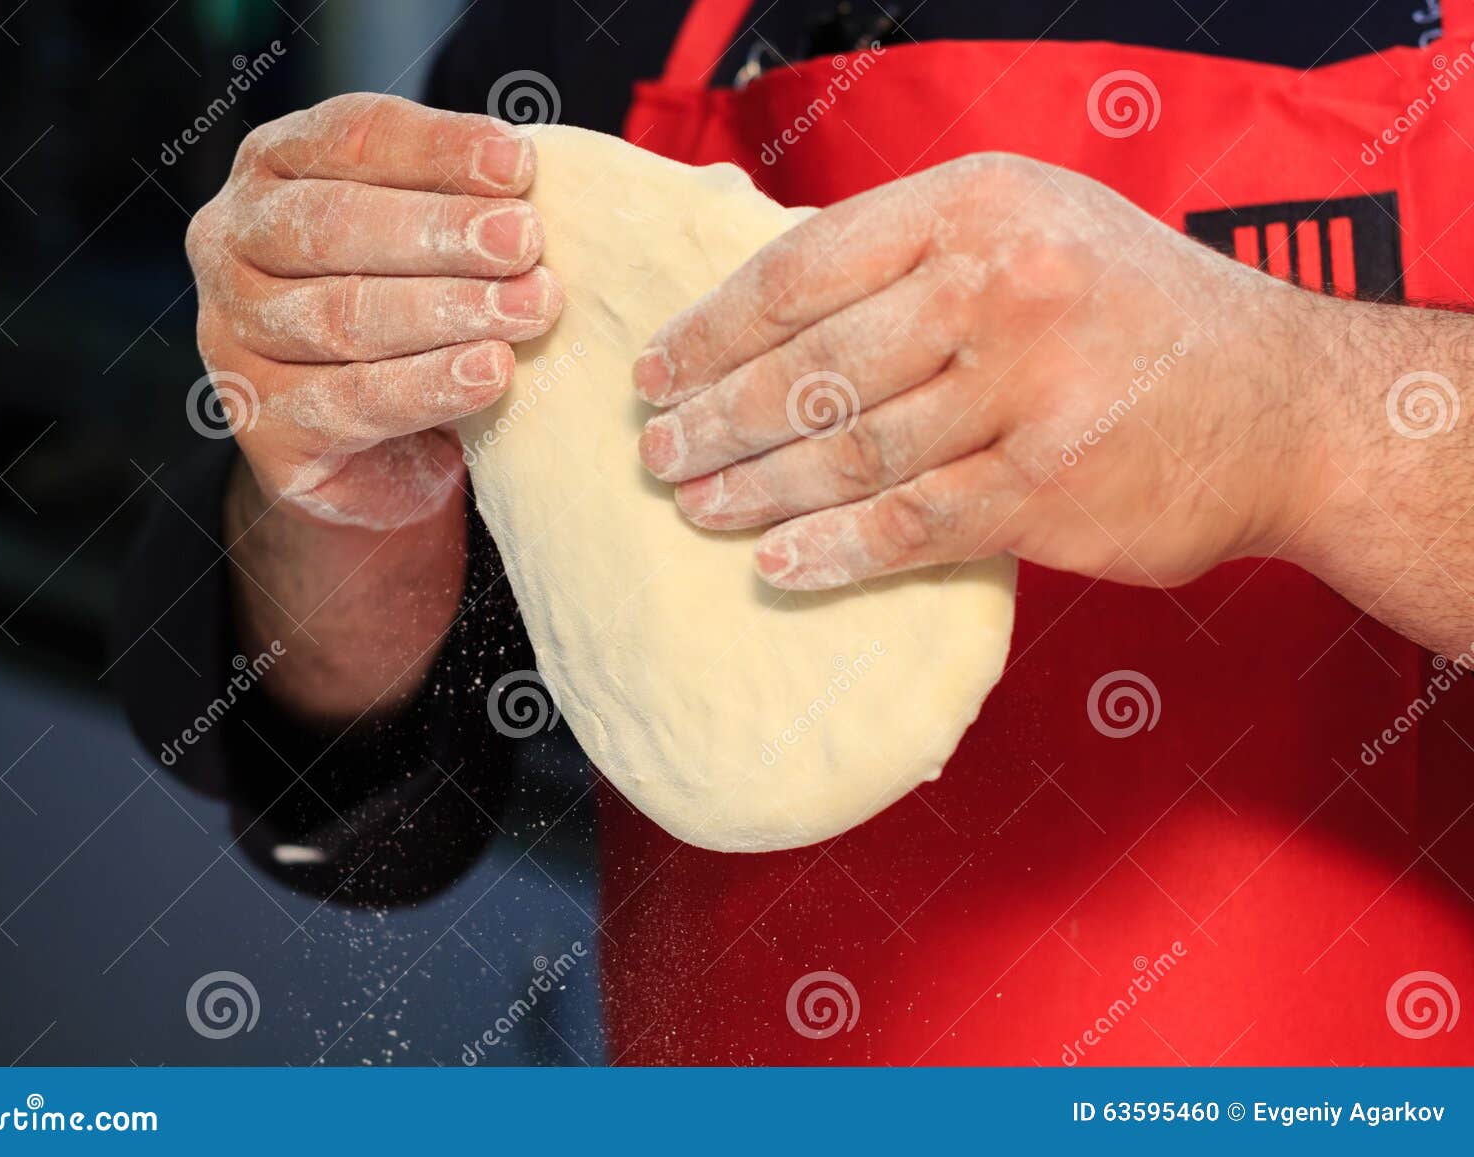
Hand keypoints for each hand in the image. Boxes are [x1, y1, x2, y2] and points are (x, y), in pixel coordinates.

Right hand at [186, 93, 560, 529]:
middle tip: (525, 240)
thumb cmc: (414, 326)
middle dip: (440, 230)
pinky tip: (490, 372)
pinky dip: (427, 385)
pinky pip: (349, 401)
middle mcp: (233, 242)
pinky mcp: (260, 423)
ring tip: (527, 308)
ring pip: (341, 315)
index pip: (349, 138)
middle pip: (334, 224)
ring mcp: (232, 335)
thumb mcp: (430, 246)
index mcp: (273, 169)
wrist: (380, 460)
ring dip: (446, 310)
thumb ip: (459, 204)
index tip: (519, 165)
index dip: (436, 149)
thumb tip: (525, 180)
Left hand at [634, 153, 1328, 590]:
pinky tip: (778, 563)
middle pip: (813, 366)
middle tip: (656, 453)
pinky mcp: (1050, 488)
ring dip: (756, 488)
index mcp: (979, 207)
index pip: (802, 270)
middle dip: (716, 417)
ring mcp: (1029, 388)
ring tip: (696, 507)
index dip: (712, 328)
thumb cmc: (1142, 313)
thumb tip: (775, 305)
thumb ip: (918, 254)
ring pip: (849, 450)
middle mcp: (1000, 286)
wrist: (1289, 402)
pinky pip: (909, 525)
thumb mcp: (1038, 228)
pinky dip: (832, 549)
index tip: (657, 369)